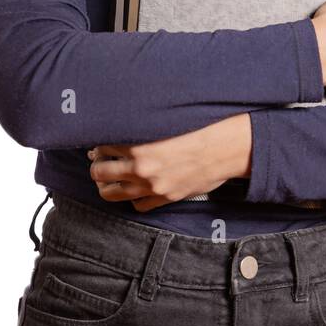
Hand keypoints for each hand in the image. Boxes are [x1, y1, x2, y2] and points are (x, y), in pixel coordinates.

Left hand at [86, 113, 252, 211]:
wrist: (228, 147)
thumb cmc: (201, 126)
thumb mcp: (167, 119)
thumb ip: (142, 123)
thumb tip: (123, 124)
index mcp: (139, 145)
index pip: (102, 146)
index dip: (98, 144)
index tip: (100, 143)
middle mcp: (141, 168)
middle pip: (99, 172)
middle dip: (97, 165)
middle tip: (100, 159)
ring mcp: (153, 186)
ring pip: (112, 193)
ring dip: (106, 185)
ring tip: (109, 177)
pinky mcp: (165, 198)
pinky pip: (138, 206)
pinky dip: (132, 199)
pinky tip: (135, 188)